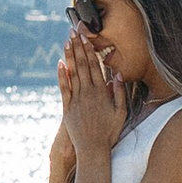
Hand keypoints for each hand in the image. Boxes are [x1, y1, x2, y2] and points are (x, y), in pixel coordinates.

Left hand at [58, 30, 124, 156]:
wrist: (93, 150)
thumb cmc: (110, 132)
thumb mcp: (121, 113)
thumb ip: (119, 93)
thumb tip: (116, 74)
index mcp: (101, 92)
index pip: (95, 66)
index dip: (90, 50)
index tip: (87, 37)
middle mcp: (88, 93)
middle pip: (82, 65)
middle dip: (78, 47)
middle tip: (74, 32)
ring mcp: (76, 99)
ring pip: (73, 73)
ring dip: (70, 56)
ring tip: (67, 41)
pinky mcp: (67, 107)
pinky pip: (64, 88)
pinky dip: (61, 75)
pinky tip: (60, 63)